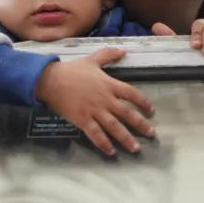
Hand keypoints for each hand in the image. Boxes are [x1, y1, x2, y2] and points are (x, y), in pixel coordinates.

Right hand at [35, 48, 154, 155]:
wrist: (51, 80)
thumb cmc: (72, 70)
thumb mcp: (93, 59)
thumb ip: (109, 54)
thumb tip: (124, 50)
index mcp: (109, 84)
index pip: (131, 94)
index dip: (143, 102)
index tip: (151, 110)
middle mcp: (105, 99)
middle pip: (127, 113)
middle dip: (141, 124)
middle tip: (151, 133)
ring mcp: (95, 111)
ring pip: (114, 127)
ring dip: (126, 138)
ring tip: (136, 148)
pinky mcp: (83, 120)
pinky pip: (96, 134)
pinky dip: (104, 144)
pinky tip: (111, 152)